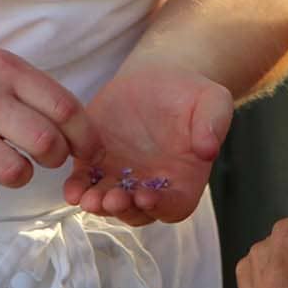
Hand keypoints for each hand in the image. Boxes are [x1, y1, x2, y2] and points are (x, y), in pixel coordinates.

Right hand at [0, 46, 97, 207]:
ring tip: (3, 165)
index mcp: (1, 68)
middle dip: (54, 159)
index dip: (85, 136)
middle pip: (46, 143)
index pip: (64, 107)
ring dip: (19, 176)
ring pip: (17, 173)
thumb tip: (76, 126)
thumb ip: (25, 88)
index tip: (89, 152)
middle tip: (44, 159)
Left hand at [62, 60, 232, 224]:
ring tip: (88, 198)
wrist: (159, 76)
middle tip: (112, 199)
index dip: (161, 207)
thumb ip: (213, 124)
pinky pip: (85, 182)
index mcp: (183, 180)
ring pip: (108, 202)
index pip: (173, 206)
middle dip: (123, 209)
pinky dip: (78, 189)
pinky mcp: (96, 163)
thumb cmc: (191, 93)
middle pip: (137, 211)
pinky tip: (73, 188)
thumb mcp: (212, 101)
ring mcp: (121, 177)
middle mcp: (151, 186)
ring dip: (98, 205)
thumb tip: (209, 149)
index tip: (147, 197)